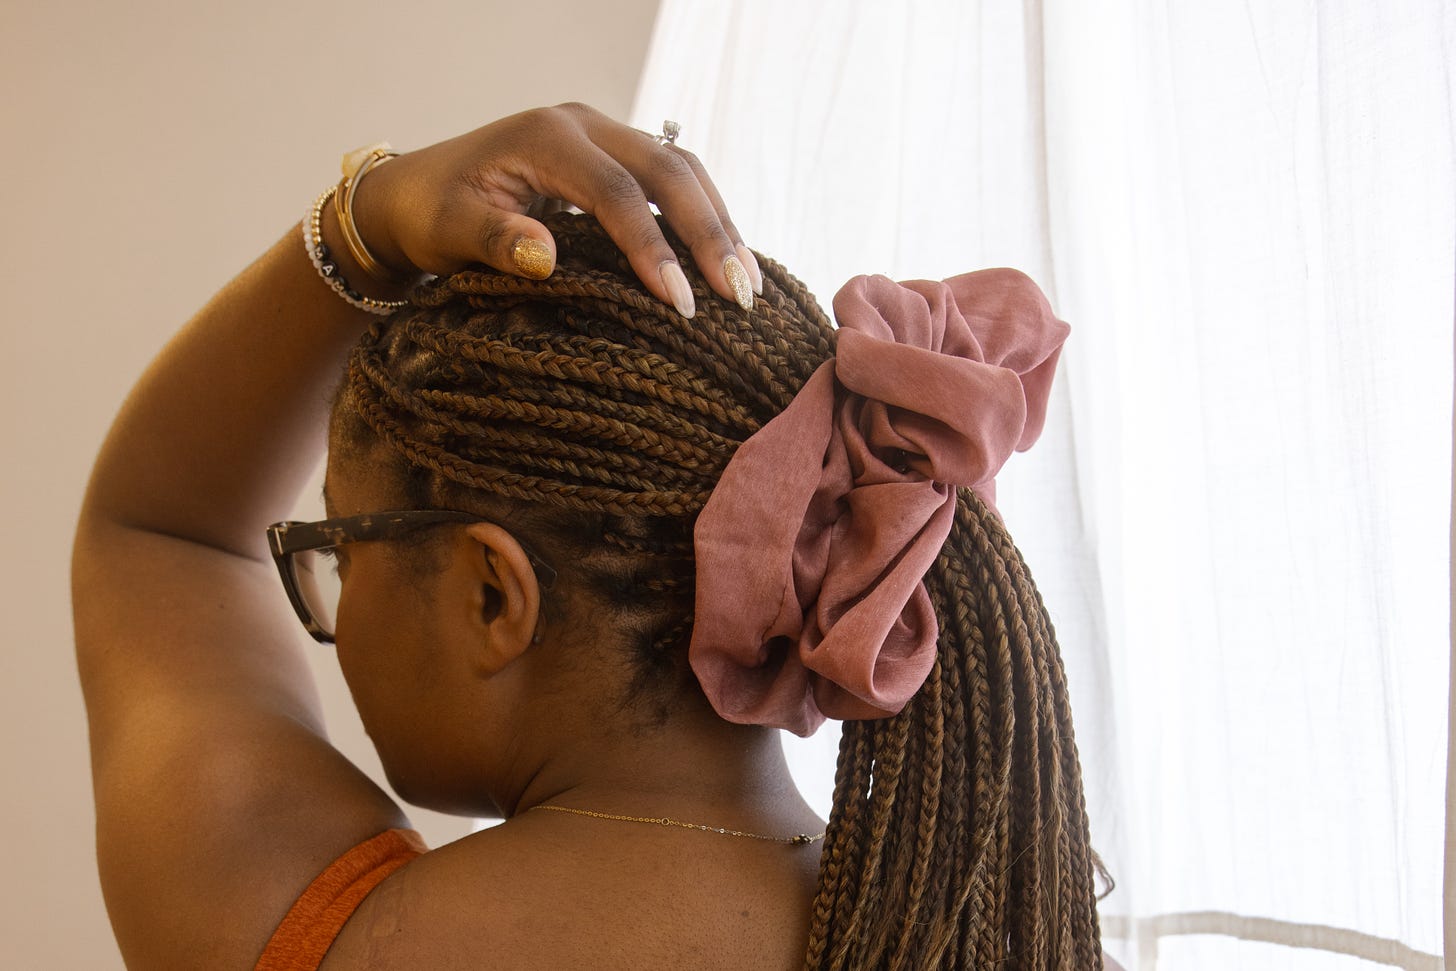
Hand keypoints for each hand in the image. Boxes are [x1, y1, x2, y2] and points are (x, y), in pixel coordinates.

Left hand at [351, 103, 761, 315]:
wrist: (419, 189)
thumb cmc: (432, 214)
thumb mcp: (448, 230)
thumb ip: (495, 241)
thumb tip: (546, 258)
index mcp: (546, 138)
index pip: (617, 193)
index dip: (653, 247)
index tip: (682, 303)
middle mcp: (585, 126)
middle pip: (669, 171)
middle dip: (709, 234)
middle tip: (739, 295)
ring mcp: (605, 136)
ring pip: (683, 170)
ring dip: (719, 225)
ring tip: (749, 284)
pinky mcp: (615, 155)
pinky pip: (674, 180)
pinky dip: (705, 218)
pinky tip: (728, 260)